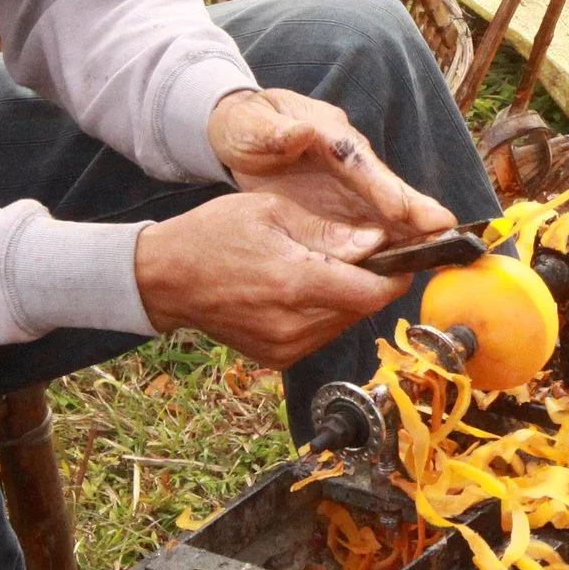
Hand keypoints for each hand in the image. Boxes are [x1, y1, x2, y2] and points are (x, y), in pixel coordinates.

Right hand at [133, 192, 411, 366]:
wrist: (167, 278)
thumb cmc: (216, 234)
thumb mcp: (275, 211)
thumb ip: (331, 232)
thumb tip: (379, 241)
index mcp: (298, 282)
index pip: (374, 293)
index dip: (396, 276)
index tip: (401, 257)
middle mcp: (295, 323)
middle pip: (363, 308)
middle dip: (371, 281)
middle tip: (359, 253)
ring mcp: (286, 346)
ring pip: (345, 322)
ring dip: (347, 297)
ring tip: (321, 268)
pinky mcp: (278, 358)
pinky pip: (322, 334)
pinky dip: (324, 313)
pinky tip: (301, 290)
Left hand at [207, 88, 455, 244]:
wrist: (240, 132)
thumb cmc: (247, 124)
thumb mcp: (251, 123)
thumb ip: (275, 131)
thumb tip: (298, 133)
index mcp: (330, 136)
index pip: (360, 162)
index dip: (383, 187)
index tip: (404, 209)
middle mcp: (349, 162)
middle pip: (386, 188)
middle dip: (416, 211)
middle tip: (446, 233)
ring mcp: (347, 185)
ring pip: (384, 211)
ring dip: (409, 233)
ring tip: (437, 254)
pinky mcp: (340, 206)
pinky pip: (366, 228)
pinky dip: (385, 246)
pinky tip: (400, 267)